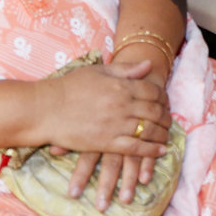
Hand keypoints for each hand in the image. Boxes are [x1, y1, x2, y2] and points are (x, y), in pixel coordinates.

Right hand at [40, 61, 172, 201]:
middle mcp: (122, 105)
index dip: (163, 97)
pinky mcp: (107, 143)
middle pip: (155, 111)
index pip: (153, 91)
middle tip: (169, 121)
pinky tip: (160, 151)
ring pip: (149, 130)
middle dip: (165, 117)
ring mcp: (115, 125)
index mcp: (120, 85)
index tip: (165, 102)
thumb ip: (125, 69)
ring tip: (166, 136)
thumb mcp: (98, 70)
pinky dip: (151, 150)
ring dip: (162, 134)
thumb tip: (149, 65)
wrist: (46, 109)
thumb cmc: (69, 87)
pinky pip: (136, 148)